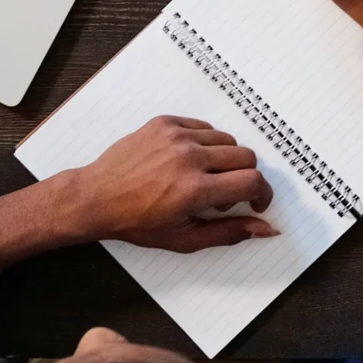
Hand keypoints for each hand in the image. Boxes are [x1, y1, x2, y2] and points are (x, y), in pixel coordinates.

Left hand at [61, 115, 279, 252]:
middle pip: (246, 157)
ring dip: (224, 160)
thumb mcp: (184, 238)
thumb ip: (229, 232)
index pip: (252, 181)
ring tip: (204, 177)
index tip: (256, 201)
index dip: (262, 194)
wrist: (96, 198)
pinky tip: (188, 161)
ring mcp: (177, 137)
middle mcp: (189, 158)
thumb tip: (266, 228)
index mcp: (194, 190)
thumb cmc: (137, 222)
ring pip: (227, 140)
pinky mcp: (166, 123)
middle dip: (244, 178)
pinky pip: (204, 127)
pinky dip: (205, 144)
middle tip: (224, 194)